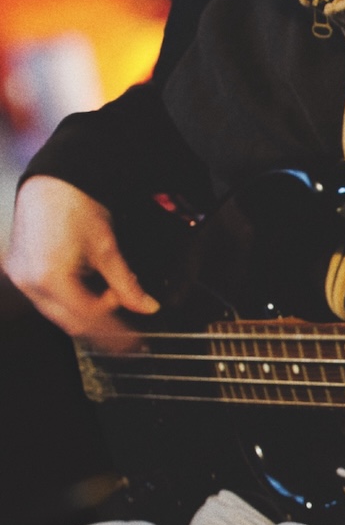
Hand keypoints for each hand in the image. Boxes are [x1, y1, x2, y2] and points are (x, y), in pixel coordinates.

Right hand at [4, 175, 157, 351]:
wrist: (52, 183)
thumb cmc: (76, 206)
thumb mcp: (108, 248)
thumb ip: (127, 283)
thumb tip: (146, 306)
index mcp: (51, 277)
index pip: (87, 318)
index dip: (114, 332)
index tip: (134, 341)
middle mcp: (29, 282)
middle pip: (69, 321)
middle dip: (101, 327)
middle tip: (128, 333)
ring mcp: (20, 277)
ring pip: (57, 313)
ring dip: (86, 313)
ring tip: (113, 298)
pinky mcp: (19, 270)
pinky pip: (46, 298)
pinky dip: (71, 300)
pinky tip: (91, 291)